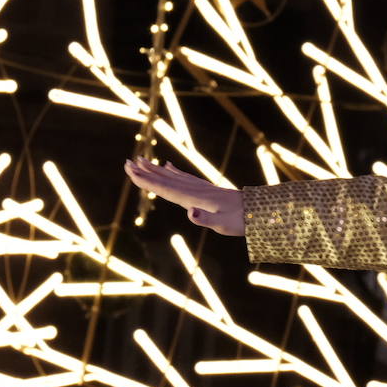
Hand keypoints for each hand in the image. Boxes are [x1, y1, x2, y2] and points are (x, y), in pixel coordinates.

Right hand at [123, 157, 245, 235]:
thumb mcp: (224, 225)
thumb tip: (190, 212)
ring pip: (173, 176)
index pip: (166, 189)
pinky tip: (169, 166)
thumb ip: (205, 219)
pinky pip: (185, 178)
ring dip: (156, 169)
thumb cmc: (241, 221)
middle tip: (127, 162)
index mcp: (195, 198)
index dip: (148, 182)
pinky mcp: (207, 190)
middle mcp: (195, 190)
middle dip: (146, 172)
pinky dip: (174, 171)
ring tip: (142, 161)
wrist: (259, 210)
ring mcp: (201, 188)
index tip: (131, 173)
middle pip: (166, 179)